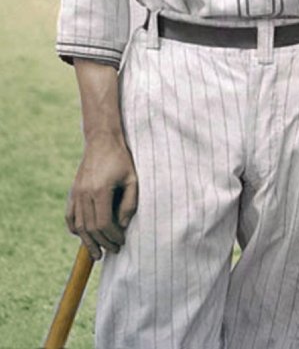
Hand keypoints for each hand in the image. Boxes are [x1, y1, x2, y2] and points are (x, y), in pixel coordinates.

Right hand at [66, 133, 137, 259]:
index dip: (113, 236)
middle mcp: (85, 193)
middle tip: (114, 250)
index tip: (122, 241)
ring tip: (97, 254)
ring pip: (79, 225)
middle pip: (91, 228)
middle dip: (103, 243)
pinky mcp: (73, 191)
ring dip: (88, 241)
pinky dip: (74, 228)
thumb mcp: (132, 179)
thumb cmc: (121, 159)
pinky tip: (81, 236)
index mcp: (100, 190)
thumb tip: (122, 226)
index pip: (104, 223)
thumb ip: (129, 204)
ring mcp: (76, 193)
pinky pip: (70, 215)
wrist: (102, 140)